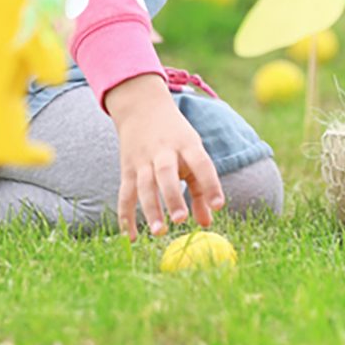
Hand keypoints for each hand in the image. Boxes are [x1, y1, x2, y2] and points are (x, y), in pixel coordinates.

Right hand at [104, 73, 224, 240]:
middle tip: (180, 219)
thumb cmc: (175, 136)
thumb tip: (207, 222)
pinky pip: (125, 193)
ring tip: (159, 232)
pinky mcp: (127, 168)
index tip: (219, 206)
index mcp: (185, 144)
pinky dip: (126, 216)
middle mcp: (163, 150)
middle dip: (172, 196)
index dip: (210, 183)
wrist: (140, 106)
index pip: (200, 162)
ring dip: (150, 208)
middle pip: (166, 172)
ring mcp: (142, 159)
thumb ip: (201, 186)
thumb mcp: (192, 151)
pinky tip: (131, 237)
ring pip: (144, 184)